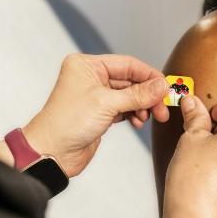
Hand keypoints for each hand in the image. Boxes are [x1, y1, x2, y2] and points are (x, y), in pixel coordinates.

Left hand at [23, 54, 170, 176]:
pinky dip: (134, 114)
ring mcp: (95, 96)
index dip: (149, 76)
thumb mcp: (107, 104)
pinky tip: (138, 122)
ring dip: (142, 106)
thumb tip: (162, 86)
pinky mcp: (99, 113)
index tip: (166, 87)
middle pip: (130, 80)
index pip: (127, 64)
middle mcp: (90, 77)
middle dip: (148, 94)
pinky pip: (124, 108)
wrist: (51, 153)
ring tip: (150, 117)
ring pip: (129, 95)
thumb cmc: (67, 123)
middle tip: (162, 108)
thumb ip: (138, 94)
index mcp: (87, 65)